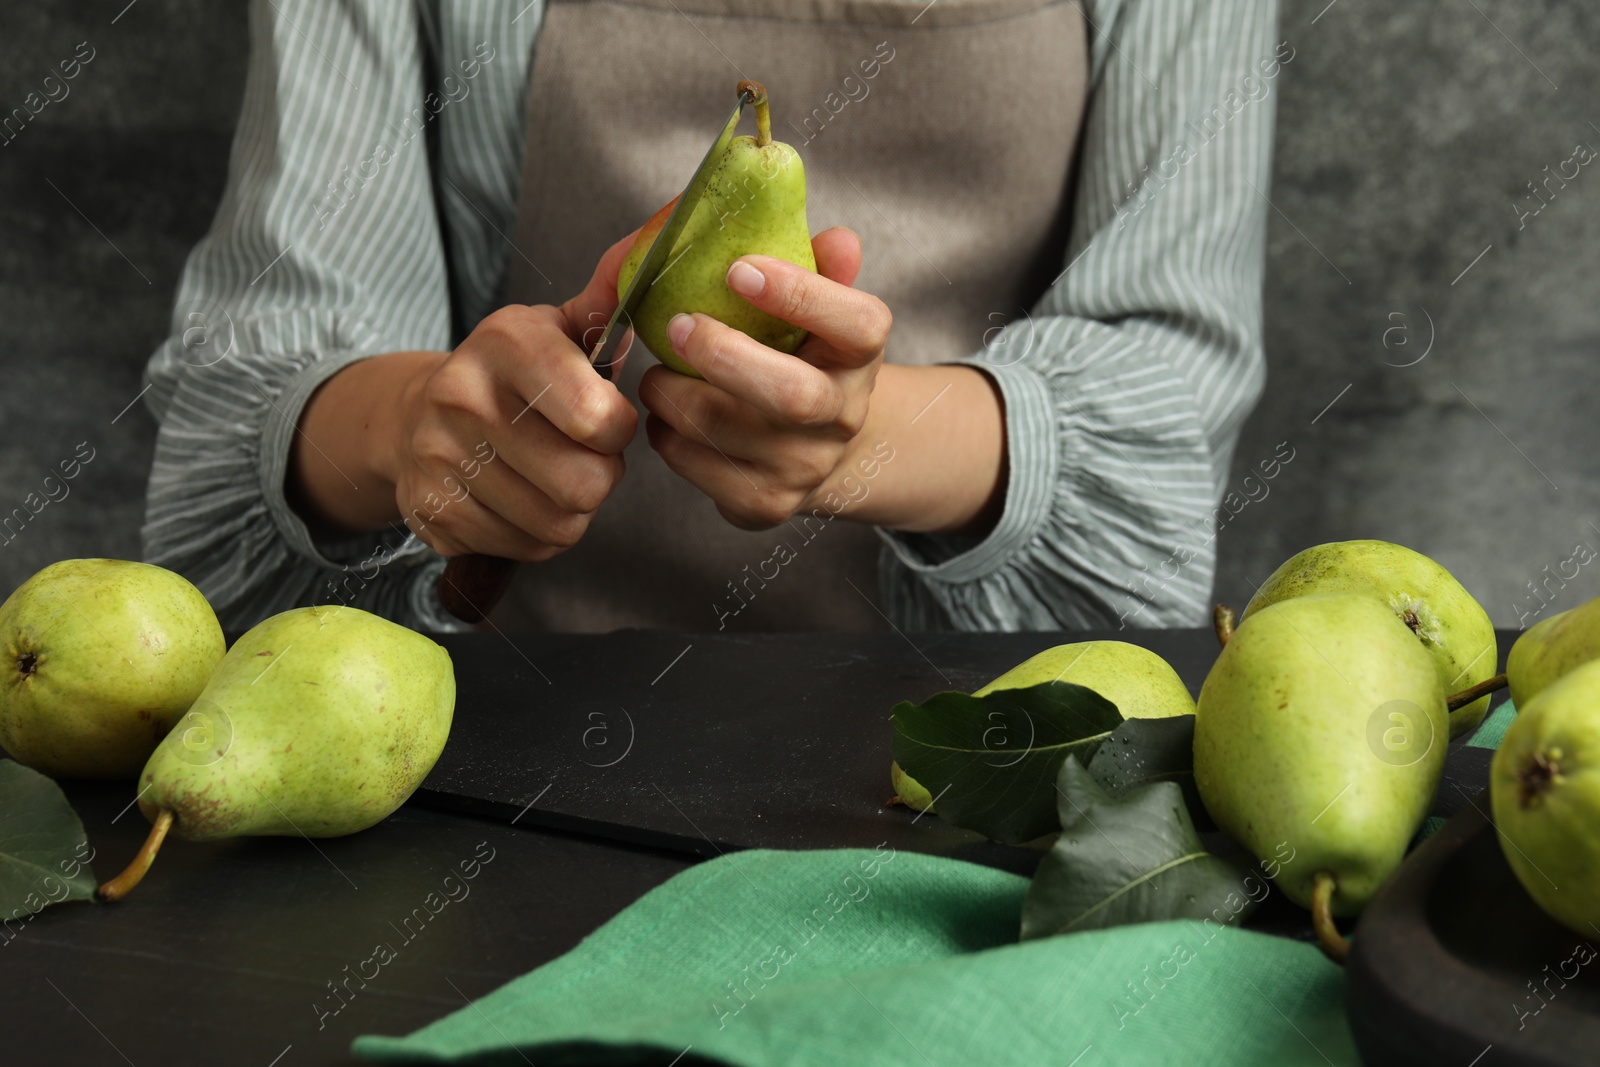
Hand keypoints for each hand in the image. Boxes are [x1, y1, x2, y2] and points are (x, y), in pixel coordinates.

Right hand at [378, 234, 639, 559]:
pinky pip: (525, 549)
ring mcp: (438, 459)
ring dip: (572, 510)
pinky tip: (521, 499)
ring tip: (554, 477)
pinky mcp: (431, 513)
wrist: (414, 417)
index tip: (606, 420)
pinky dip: (537, 534)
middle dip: (601, 477)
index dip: (617, 430)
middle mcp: (461, 397)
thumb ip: (609, 305)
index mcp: (504, 341)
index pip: (596, 418)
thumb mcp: (555, 330)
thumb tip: (648, 249)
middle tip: (584, 457)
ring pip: (559, 525)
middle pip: (584, 485)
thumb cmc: (513, 377)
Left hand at [638, 227, 890, 528]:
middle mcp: (842, 417)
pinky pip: (696, 467)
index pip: (857, 325)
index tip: (739, 269)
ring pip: (725, 433)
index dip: (800, 295)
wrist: (823, 449)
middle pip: (793, 396)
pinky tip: (667, 412)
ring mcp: (804, 468)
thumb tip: (837, 240)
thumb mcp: (822, 310)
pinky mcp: (762, 504)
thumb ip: (823, 267)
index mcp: (860, 357)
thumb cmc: (806, 358)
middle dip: (723, 357)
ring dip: (673, 394)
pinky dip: (666, 434)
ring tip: (659, 370)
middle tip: (677, 325)